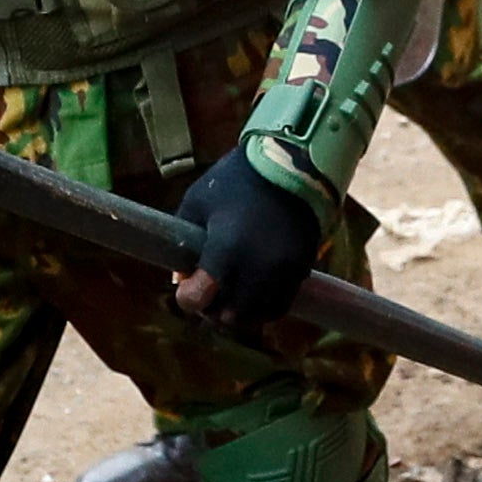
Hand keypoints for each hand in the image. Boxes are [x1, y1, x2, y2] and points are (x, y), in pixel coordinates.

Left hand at [172, 152, 325, 328]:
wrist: (292, 165)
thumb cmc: (236, 180)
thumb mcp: (198, 201)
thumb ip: (182, 240)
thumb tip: (180, 279)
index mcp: (225, 249)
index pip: (197, 298)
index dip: (187, 298)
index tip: (187, 289)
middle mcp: (256, 268)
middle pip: (228, 316)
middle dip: (213, 310)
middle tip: (209, 295)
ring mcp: (282, 272)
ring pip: (257, 316)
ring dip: (240, 311)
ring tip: (232, 295)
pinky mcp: (301, 271)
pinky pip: (280, 306)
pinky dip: (264, 306)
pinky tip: (254, 290)